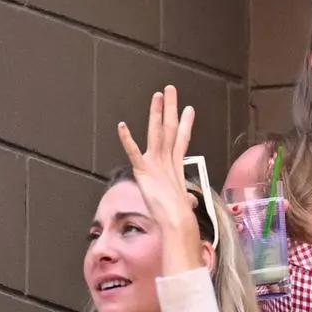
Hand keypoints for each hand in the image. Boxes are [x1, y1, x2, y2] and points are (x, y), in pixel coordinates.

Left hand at [117, 86, 204, 272]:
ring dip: (156, 112)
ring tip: (158, 95)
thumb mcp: (183, 202)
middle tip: (171, 90)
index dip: (185, 124)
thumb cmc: (179, 216)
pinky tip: (122, 126)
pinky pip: (134, 151)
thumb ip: (184, 198)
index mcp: (175, 167)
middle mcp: (167, 161)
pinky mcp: (144, 171)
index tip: (188, 110)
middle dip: (171, 108)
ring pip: (157, 132)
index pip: (181, 140)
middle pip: (170, 128)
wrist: (177, 221)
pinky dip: (127, 139)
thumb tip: (190, 203)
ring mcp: (156, 164)